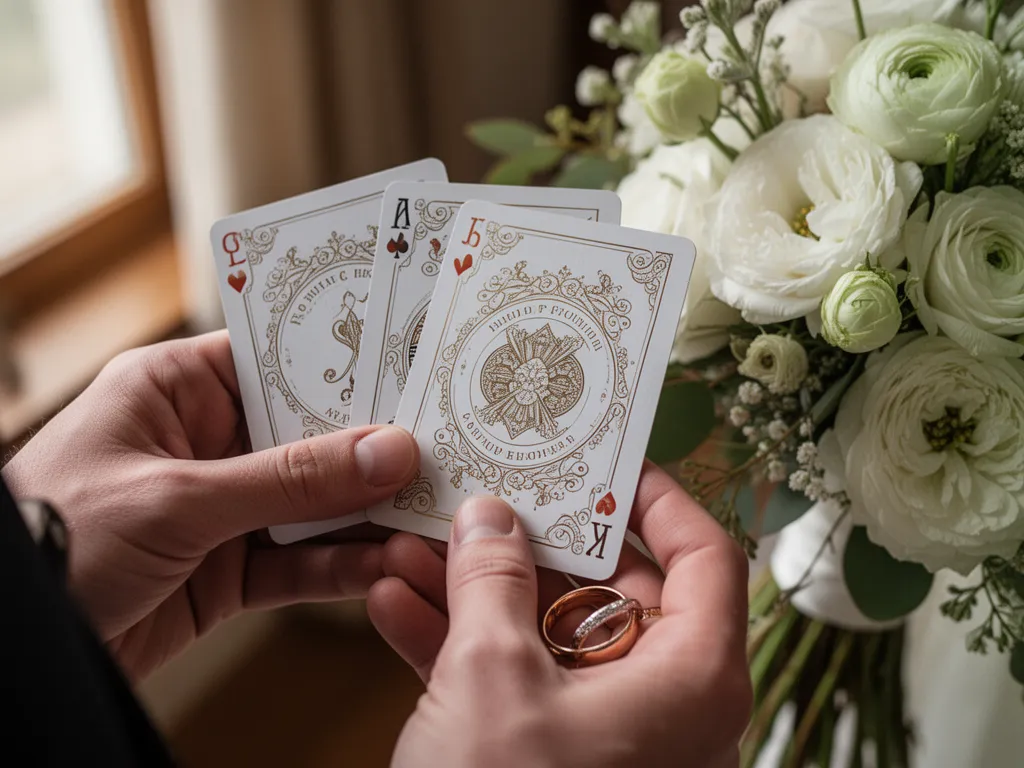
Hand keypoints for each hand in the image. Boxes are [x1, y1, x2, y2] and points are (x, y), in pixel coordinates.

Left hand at [2, 331, 418, 679]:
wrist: (19, 646)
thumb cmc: (54, 536)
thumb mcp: (176, 497)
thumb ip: (287, 480)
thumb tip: (387, 452)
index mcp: (178, 390)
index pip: (279, 360)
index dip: (346, 364)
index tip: (414, 367)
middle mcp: (207, 443)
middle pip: (311, 436)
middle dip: (376, 449)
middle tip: (447, 448)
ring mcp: (223, 510)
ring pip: (316, 505)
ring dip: (371, 514)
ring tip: (432, 515)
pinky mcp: (230, 572)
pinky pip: (301, 564)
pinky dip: (345, 568)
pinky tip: (389, 563)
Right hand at [367, 462, 751, 767]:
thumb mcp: (492, 679)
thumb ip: (489, 584)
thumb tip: (488, 519)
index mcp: (689, 676)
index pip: (704, 555)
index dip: (658, 498)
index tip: (607, 460)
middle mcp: (659, 701)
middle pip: (607, 587)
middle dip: (526, 542)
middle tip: (483, 495)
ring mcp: (603, 734)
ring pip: (545, 634)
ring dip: (473, 590)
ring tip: (413, 544)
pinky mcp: (550, 759)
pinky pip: (513, 683)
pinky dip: (457, 644)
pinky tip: (395, 605)